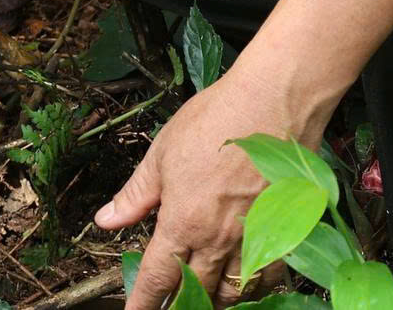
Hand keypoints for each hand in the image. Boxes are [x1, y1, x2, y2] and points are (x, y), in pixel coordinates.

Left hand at [99, 67, 330, 309]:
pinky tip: (246, 283)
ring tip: (205, 300)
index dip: (143, 303)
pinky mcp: (285, 231)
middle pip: (197, 291)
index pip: (158, 277)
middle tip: (170, 306)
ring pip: (234, 290)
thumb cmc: (215, 121)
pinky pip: (269, 276)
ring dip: (217, 300)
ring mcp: (254, 238)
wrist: (274, 104)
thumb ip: (135, 196)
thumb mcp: (161, 154)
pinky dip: (255, 287)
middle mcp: (218, 240)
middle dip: (181, 305)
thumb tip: (106, 221)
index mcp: (182, 222)